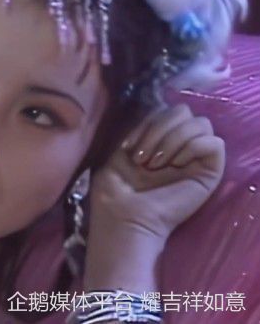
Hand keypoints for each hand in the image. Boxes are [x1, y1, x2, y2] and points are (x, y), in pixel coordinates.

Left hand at [91, 103, 225, 240]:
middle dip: (160, 127)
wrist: (124, 219)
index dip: (147, 122)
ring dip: (173, 138)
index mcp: (158, 143)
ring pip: (201, 123)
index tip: (129, 148)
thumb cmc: (115, 194)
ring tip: (156, 164)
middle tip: (143, 158)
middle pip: (184, 111)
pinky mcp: (210, 172)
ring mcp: (195, 160)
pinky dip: (192, 148)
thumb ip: (138, 132)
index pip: (165, 111)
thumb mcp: (118, 155)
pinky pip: (215, 144)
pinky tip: (176, 165)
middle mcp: (179, 148)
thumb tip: (154, 114)